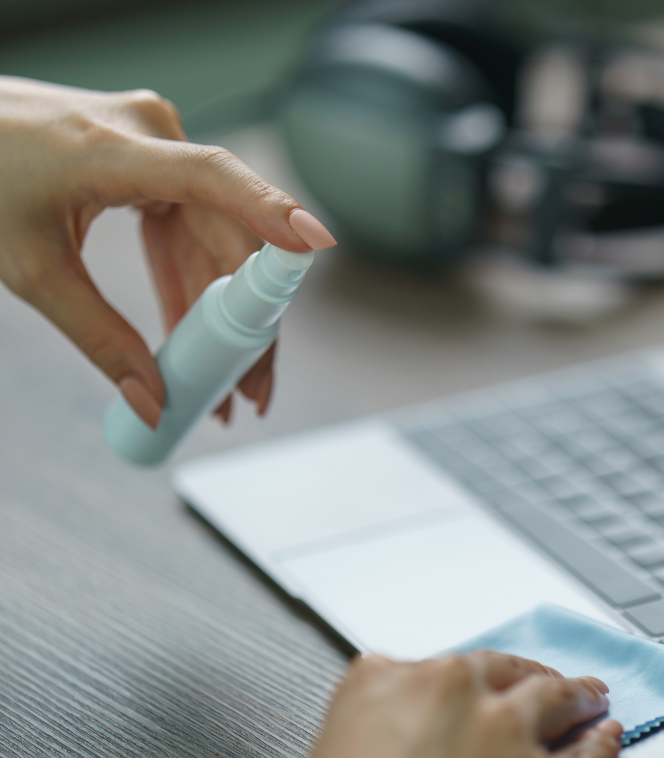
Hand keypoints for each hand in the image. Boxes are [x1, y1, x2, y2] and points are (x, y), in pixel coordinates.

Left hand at [0, 76, 334, 428]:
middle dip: (244, 322)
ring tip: (228, 384)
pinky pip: (191, 232)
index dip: (271, 213)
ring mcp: (158, 148)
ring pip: (216, 242)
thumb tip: (153, 400)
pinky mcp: (153, 165)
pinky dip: (194, 286)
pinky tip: (197, 340)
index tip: (316, 246)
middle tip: (251, 390)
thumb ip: (100, 338)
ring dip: (221, 314)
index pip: (216, 179)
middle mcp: (155, 136)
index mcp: (118, 147)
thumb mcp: (33, 271)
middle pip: (229, 238)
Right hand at [294, 651, 623, 757]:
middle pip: (508, 672)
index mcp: (388, 681)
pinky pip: (587, 756)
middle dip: (533, 677)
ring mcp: (505, 733)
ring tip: (592, 697)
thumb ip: (374, 721)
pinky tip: (609, 740)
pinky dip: (602, 746)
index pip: (445, 665)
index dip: (476, 680)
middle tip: (552, 680)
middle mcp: (454, 693)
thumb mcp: (330, 751)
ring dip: (577, 698)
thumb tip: (394, 730)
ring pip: (556, 701)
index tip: (486, 683)